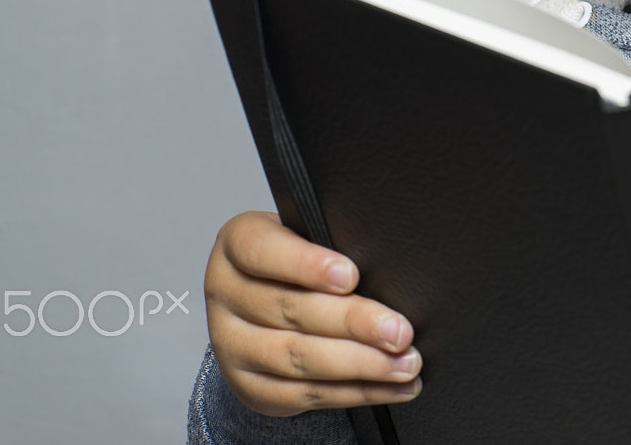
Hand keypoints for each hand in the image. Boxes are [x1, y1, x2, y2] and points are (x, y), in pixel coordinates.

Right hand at [205, 211, 422, 416]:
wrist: (260, 306)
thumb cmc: (297, 261)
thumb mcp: (305, 237)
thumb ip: (331, 244)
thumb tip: (386, 269)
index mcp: (236, 245)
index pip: (263, 251)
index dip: (307, 265)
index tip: (351, 276)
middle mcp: (226, 295)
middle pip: (290, 310)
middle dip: (353, 323)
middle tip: (399, 331)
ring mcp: (232, 345)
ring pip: (298, 358)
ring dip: (361, 364)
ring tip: (405, 363)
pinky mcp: (249, 386)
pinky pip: (305, 393)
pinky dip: (356, 391)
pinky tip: (391, 386)